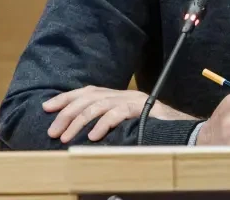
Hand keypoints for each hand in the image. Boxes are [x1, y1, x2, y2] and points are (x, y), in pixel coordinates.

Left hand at [43, 86, 196, 142]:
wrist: (183, 129)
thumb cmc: (152, 129)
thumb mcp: (125, 124)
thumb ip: (107, 122)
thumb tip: (82, 132)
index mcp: (117, 95)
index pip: (87, 91)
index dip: (65, 98)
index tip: (46, 108)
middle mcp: (123, 94)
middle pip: (88, 97)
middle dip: (66, 113)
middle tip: (53, 131)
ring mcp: (132, 100)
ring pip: (99, 105)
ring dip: (79, 122)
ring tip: (66, 137)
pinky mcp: (142, 109)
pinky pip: (118, 114)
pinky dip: (103, 125)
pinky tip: (93, 137)